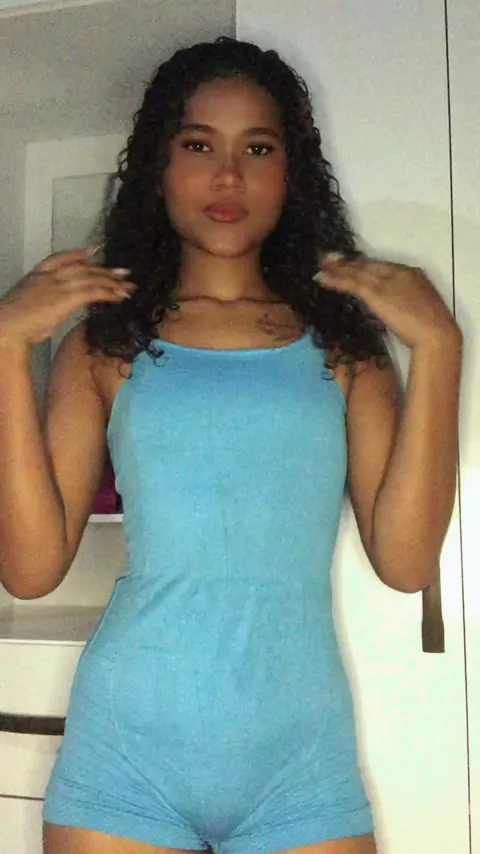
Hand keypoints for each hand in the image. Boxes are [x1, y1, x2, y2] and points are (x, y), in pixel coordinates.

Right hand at [0, 248, 135, 347]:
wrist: (6, 327)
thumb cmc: (11, 325)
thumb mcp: (26, 308)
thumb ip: (41, 305)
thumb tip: (51, 312)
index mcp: (35, 276)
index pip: (58, 258)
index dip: (76, 255)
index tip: (91, 252)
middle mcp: (48, 277)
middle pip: (82, 268)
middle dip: (104, 270)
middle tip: (123, 272)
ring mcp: (58, 286)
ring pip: (91, 279)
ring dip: (112, 282)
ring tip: (128, 286)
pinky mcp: (66, 298)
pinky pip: (93, 292)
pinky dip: (108, 293)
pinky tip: (119, 295)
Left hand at [314, 253, 460, 349]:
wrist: (436, 334)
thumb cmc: (430, 330)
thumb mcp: (417, 309)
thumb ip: (403, 303)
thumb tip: (390, 307)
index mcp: (411, 274)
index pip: (381, 266)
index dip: (361, 265)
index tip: (348, 264)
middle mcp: (398, 272)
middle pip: (367, 265)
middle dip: (346, 263)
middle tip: (327, 259)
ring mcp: (387, 281)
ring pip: (357, 272)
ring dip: (336, 269)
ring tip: (321, 267)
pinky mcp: (377, 293)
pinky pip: (352, 283)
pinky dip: (336, 280)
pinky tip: (323, 279)